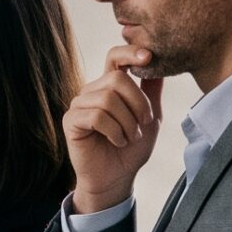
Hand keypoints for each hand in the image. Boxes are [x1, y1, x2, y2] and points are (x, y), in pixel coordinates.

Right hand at [61, 46, 162, 213]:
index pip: (115, 57)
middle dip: (138, 102)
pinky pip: (96, 116)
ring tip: (130, 137)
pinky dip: (114, 131)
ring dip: (127, 122)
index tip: (149, 56)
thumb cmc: (131, 149)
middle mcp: (92, 91)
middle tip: (144, 124)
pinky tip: (117, 141)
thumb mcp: (150, 117)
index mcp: (110, 86)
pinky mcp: (71, 121)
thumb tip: (161, 61)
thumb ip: (152, 90)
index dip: (130, 52)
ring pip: (108, 98)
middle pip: (117, 78)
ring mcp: (79, 105)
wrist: (116, 178)